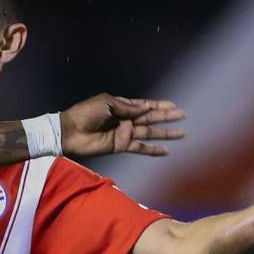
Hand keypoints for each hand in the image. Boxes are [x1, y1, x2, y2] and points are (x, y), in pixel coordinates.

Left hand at [59, 93, 184, 156]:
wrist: (70, 131)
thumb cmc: (86, 113)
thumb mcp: (106, 103)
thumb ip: (127, 107)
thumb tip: (146, 108)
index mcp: (121, 106)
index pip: (144, 105)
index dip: (158, 105)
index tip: (173, 104)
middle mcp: (125, 119)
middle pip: (150, 118)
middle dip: (166, 117)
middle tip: (182, 115)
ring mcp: (124, 133)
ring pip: (149, 133)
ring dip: (164, 133)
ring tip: (181, 133)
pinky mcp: (121, 146)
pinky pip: (140, 147)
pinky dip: (153, 149)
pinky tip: (166, 150)